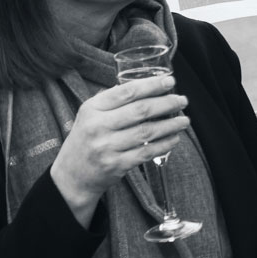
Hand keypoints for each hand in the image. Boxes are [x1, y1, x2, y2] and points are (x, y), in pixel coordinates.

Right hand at [48, 76, 191, 220]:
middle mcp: (98, 126)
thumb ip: (111, 101)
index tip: (170, 81)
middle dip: (167, 103)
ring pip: (147, 131)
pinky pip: (147, 151)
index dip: (152, 85)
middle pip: (141, 110)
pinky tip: (174, 138)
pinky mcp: (116, 165)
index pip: (126, 92)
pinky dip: (164, 144)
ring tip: (184, 120)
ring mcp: (107, 147)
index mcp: (92, 109)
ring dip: (171, 125)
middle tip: (182, 100)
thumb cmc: (86, 140)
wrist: (72, 175)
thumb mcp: (89, 115)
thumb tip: (144, 85)